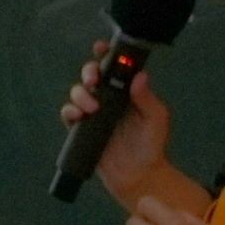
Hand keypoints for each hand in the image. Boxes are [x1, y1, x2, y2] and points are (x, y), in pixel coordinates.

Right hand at [55, 58, 172, 198]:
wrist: (139, 176)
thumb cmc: (151, 146)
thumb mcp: (156, 120)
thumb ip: (147, 98)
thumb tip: (139, 75)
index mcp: (126, 92)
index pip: (114, 68)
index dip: (105, 55)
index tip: (101, 48)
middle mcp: (108, 99)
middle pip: (91, 74)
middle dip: (89, 71)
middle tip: (94, 80)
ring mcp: (93, 113)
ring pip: (78, 91)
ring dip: (80, 94)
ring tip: (92, 108)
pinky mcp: (81, 129)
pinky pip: (68, 113)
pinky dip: (69, 111)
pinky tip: (79, 116)